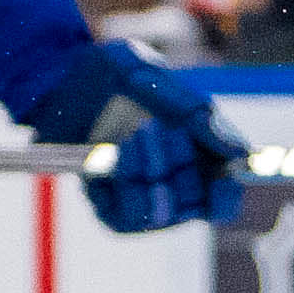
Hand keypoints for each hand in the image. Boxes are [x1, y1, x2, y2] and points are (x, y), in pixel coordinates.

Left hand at [22, 39, 247, 236]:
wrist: (54, 82)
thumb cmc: (109, 74)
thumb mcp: (150, 77)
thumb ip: (194, 112)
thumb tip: (239, 152)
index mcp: (198, 155)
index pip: (225, 199)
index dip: (228, 195)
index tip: (222, 177)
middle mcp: (173, 185)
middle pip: (195, 204)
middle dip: (178, 165)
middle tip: (153, 126)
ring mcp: (141, 199)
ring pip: (158, 213)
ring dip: (146, 174)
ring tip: (131, 136)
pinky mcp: (109, 209)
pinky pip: (121, 219)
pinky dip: (117, 186)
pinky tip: (109, 156)